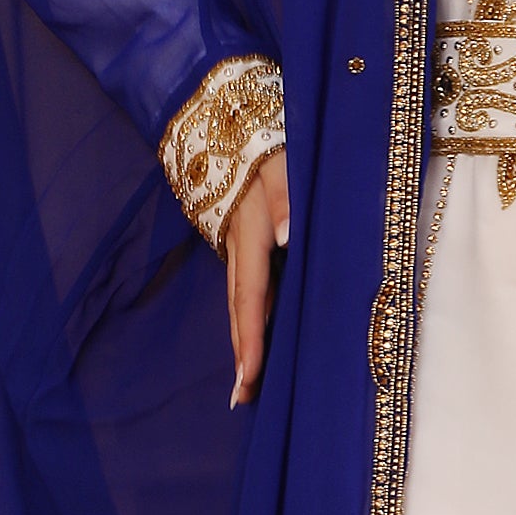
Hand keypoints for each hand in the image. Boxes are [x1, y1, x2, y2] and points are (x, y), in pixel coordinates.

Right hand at [224, 151, 290, 405]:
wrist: (232, 116)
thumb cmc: (270, 141)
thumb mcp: (282, 163)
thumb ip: (284, 199)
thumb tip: (283, 238)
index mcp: (250, 233)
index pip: (250, 296)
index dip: (250, 338)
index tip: (249, 377)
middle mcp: (239, 245)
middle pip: (239, 309)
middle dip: (241, 353)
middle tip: (242, 398)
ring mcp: (239, 243)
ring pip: (241, 300)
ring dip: (243, 339)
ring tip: (247, 380)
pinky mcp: (245, 238)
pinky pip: (247, 285)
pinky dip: (250, 315)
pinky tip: (258, 334)